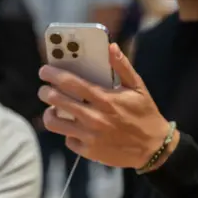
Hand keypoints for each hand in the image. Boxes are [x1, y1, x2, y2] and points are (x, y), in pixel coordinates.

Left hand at [37, 43, 178, 168]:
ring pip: (53, 123)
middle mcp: (93, 117)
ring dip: (48, 114)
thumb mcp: (137, 87)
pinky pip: (67, 139)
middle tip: (44, 89)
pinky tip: (75, 128)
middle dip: (44, 91)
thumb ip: (122, 66)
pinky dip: (68, 132)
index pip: (69, 82)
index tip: (44, 70)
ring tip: (52, 109)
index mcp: (104, 98)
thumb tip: (110, 46)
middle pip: (55, 100)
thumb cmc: (144, 114)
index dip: (52, 74)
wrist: (153, 148)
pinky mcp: (87, 151)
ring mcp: (89, 135)